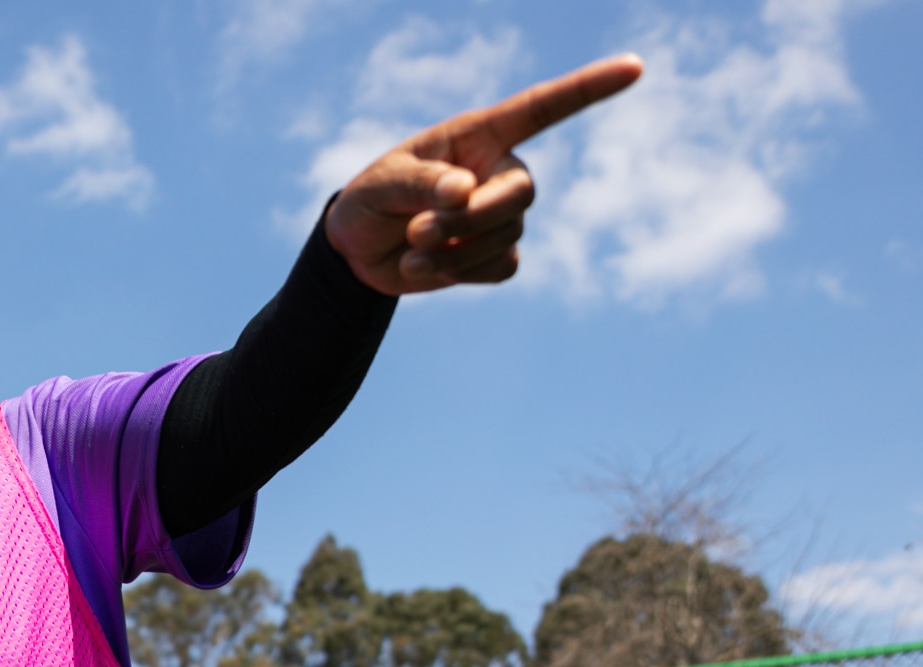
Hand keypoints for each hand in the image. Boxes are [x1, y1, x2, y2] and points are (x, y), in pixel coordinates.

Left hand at [326, 54, 643, 294]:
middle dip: (474, 218)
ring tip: (411, 250)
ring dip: (456, 250)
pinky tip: (425, 266)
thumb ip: (419, 183)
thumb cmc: (368, 201)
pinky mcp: (493, 255)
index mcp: (478, 136)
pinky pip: (500, 268)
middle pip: (521, 193)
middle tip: (419, 230)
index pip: (541, 109)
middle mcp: (497, 170)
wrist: (357, 252)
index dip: (588, 88)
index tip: (635, 67)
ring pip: (508, 236)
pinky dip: (461, 273)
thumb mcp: (380, 183)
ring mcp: (500, 214)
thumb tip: (462, 190)